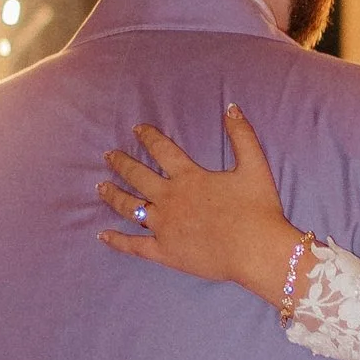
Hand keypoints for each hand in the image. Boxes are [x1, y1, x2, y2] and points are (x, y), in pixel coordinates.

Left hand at [99, 105, 299, 299]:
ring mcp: (164, 226)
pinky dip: (117, 240)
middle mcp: (170, 199)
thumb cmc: (258, 210)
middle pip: (137, 176)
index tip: (136, 129)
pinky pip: (134, 245)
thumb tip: (231, 107)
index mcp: (188, 177)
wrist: (256, 251)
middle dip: (121, 163)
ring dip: (113, 195)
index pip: (161, 150)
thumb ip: (242, 135)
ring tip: (101, 187)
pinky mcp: (164, 252)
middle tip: (108, 155)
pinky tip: (102, 235)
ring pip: (130, 207)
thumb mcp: (255, 166)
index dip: (147, 137)